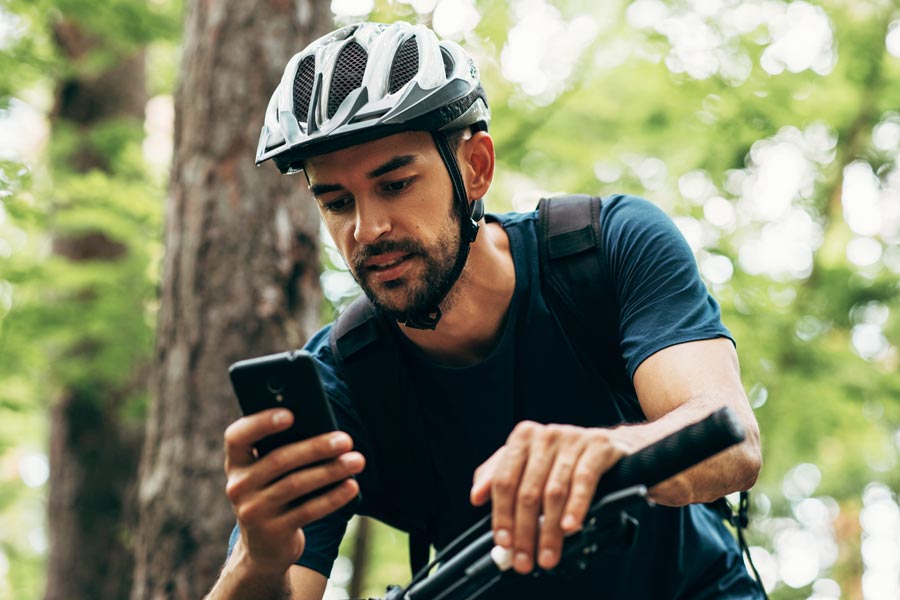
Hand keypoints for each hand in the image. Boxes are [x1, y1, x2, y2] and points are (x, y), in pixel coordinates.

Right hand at [223, 408, 364, 576]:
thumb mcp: (269, 473)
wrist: (264, 548)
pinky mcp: (272, 533)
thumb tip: (325, 430)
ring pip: (296, 485)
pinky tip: (352, 486)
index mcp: (236, 463)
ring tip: (356, 460)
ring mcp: (253, 512)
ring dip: (330, 471)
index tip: (291, 414)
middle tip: (346, 439)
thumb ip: (283, 449)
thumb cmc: (274, 493)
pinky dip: (332, 497)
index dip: (261, 423)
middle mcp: (238, 486)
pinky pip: (307, 511)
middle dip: (315, 448)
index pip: (237, 437)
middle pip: (278, 460)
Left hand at [470, 422, 629, 574]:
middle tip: (524, 559)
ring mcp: (572, 439)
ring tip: (547, 555)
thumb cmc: (559, 457)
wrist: (603, 445)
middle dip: (524, 531)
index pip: (504, 480)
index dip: (501, 514)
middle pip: (528, 491)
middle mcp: (545, 436)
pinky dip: (576, 507)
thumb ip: (497, 476)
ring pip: (554, 492)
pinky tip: (570, 528)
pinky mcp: (597, 447)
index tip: (503, 542)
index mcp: (522, 438)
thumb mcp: (525, 462)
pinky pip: (583, 481)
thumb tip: (476, 496)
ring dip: (549, 530)